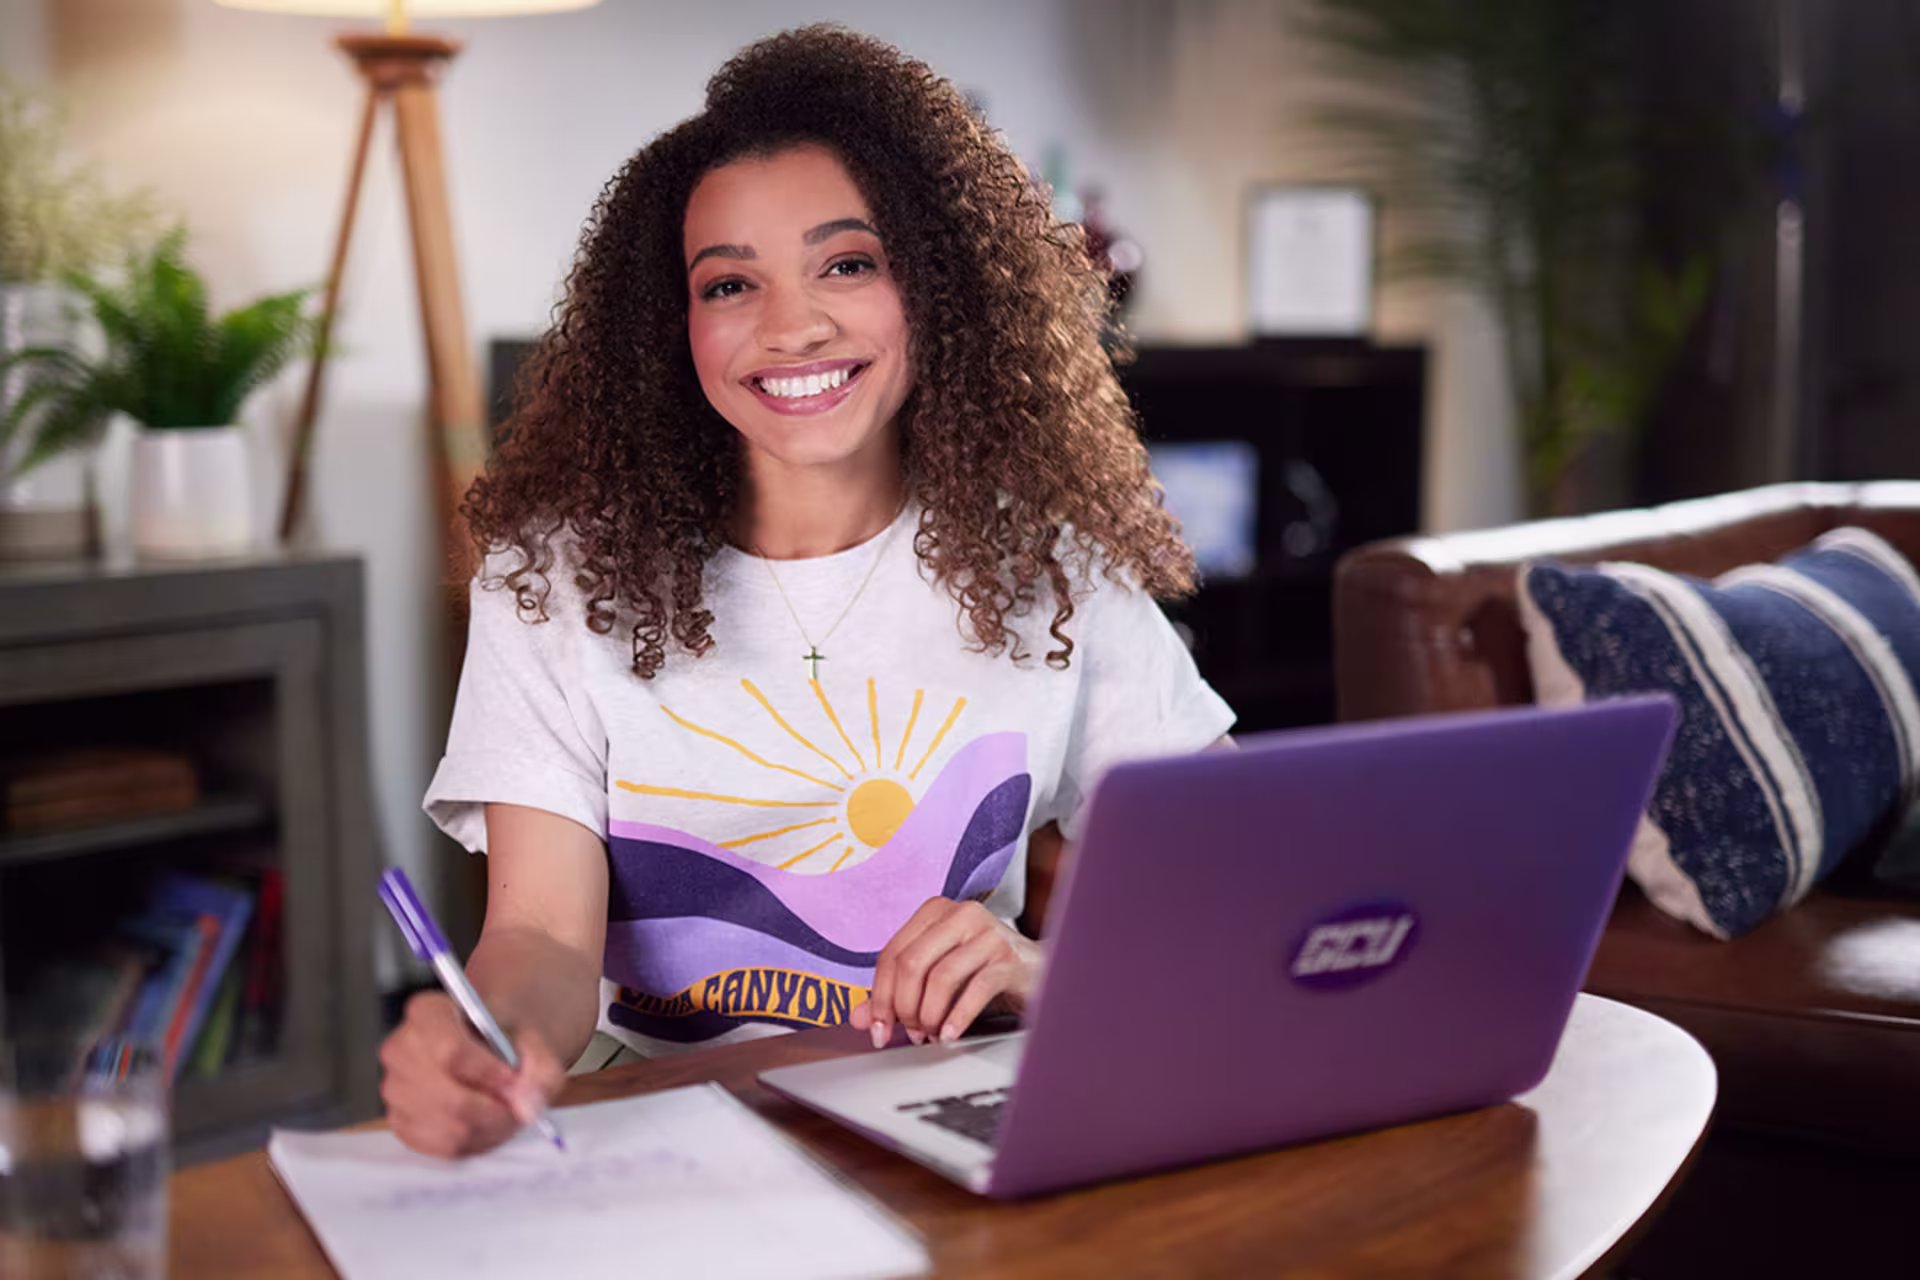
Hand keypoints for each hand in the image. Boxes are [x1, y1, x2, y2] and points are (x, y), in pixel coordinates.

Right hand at [378, 991, 565, 1157]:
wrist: (494, 1051)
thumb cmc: (506, 1042)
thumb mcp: (533, 1043)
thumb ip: (540, 1070)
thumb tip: (527, 1104)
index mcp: (428, 1012)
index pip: (448, 1051)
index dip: (485, 1072)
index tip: (512, 1079)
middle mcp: (401, 1048)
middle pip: (445, 1097)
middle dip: (492, 1110)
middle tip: (518, 1105)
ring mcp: (395, 1088)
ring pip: (447, 1127)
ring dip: (487, 1127)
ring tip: (506, 1112)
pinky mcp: (401, 1122)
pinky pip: (441, 1146)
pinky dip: (474, 1142)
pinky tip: (488, 1123)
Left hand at [851, 898, 1039, 1048]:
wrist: (1040, 974)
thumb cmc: (983, 973)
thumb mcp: (936, 981)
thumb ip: (896, 995)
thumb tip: (860, 1018)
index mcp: (935, 911)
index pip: (891, 954)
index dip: (880, 996)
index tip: (879, 1030)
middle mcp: (961, 913)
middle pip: (912, 963)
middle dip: (904, 1007)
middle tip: (910, 1034)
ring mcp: (988, 932)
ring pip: (941, 976)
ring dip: (930, 1015)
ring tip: (932, 1035)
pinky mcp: (1010, 957)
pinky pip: (975, 989)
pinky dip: (957, 1018)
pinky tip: (950, 1035)